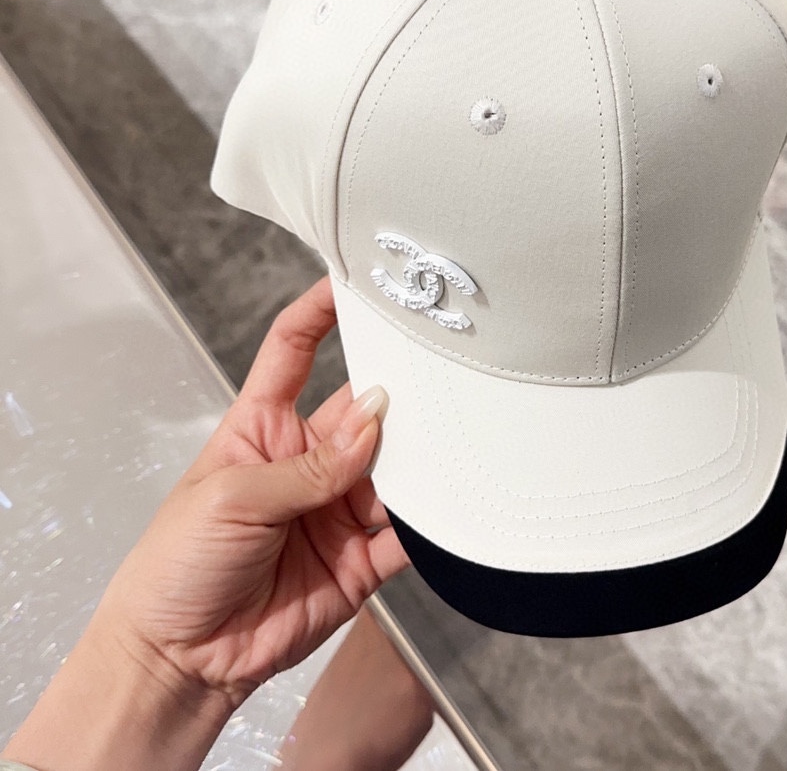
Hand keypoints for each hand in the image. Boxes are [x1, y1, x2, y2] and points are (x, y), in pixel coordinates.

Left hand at [92, 275, 409, 708]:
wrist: (180, 662)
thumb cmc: (177, 564)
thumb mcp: (231, 498)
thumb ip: (308, 465)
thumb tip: (377, 419)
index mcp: (263, 428)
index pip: (293, 351)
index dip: (319, 311)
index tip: (353, 280)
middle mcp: (309, 459)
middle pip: (363, 409)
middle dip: (397, 392)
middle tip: (436, 378)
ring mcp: (339, 507)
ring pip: (395, 468)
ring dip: (421, 460)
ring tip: (452, 442)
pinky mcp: (363, 558)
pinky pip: (408, 533)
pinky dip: (433, 524)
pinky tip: (453, 507)